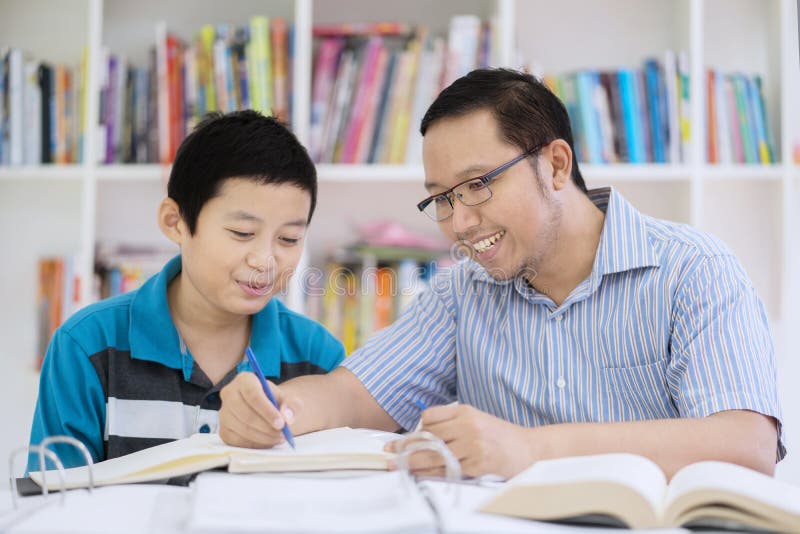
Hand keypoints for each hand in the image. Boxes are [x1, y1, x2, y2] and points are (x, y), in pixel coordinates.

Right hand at [218, 372, 296, 447]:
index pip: (253, 395)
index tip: (281, 423)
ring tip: (279, 437)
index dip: (267, 411)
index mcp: (244, 380)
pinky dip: (255, 444)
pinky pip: (238, 441)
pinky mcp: (223, 430)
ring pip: (242, 429)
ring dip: (264, 437)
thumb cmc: (276, 401)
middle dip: (267, 427)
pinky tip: (268, 441)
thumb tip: (287, 417)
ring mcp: (224, 413)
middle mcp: (229, 394)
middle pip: (246, 414)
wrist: (266, 409)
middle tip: (283, 434)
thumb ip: (291, 405)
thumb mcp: (288, 399)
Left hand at [387, 404, 535, 478]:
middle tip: (390, 453)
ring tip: (398, 466)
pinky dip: (433, 474)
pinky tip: (422, 475)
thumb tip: (422, 434)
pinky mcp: (478, 464)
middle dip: (406, 447)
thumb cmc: (500, 436)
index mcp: (465, 411)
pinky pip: (448, 470)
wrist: (530, 449)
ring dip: (413, 463)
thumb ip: (452, 423)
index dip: (418, 428)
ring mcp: (473, 445)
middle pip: (428, 436)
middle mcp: (468, 425)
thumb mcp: (477, 419)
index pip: (430, 416)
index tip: (409, 438)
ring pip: (434, 455)